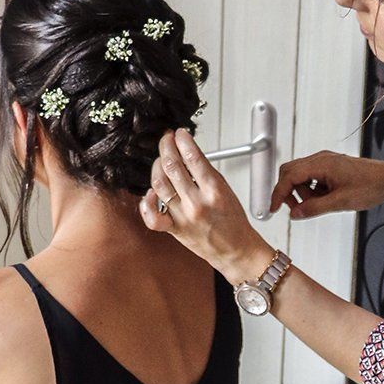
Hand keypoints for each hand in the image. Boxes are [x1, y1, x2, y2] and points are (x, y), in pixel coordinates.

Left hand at [140, 129, 270, 283]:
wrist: (235, 250)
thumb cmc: (233, 221)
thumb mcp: (225, 190)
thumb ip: (206, 173)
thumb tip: (187, 154)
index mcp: (214, 190)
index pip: (193, 157)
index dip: (182, 140)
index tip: (179, 133)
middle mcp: (197, 203)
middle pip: (172, 167)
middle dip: (166, 147)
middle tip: (166, 140)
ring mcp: (184, 217)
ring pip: (160, 184)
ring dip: (157, 167)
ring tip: (161, 160)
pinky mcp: (175, 230)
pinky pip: (153, 217)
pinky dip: (147, 203)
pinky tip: (150, 193)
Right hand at [269, 150, 383, 219]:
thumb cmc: (370, 186)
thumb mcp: (340, 202)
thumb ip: (314, 208)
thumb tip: (296, 214)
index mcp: (321, 164)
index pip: (289, 176)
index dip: (278, 193)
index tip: (273, 208)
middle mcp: (321, 159)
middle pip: (290, 172)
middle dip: (288, 192)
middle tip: (296, 209)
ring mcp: (325, 162)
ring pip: (300, 176)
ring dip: (302, 193)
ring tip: (318, 204)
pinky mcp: (330, 167)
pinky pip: (311, 177)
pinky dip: (312, 190)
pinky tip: (324, 199)